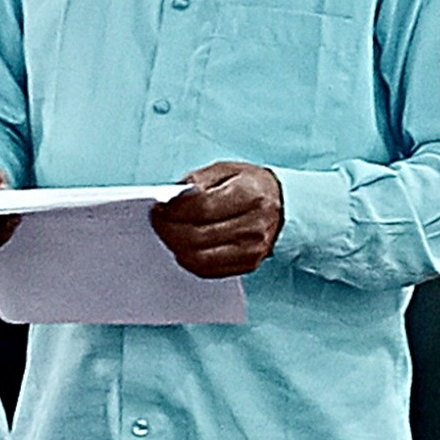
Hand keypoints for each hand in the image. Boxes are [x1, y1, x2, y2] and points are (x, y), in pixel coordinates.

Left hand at [152, 162, 282, 278]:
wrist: (283, 207)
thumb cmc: (249, 185)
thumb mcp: (227, 170)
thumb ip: (199, 179)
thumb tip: (174, 196)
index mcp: (251, 195)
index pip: (203, 208)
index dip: (175, 210)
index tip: (159, 206)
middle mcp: (254, 226)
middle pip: (198, 236)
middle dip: (168, 229)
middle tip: (156, 220)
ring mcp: (252, 250)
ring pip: (199, 258)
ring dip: (175, 246)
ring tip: (167, 232)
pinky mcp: (247, 265)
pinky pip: (208, 270)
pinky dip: (188, 259)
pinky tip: (181, 246)